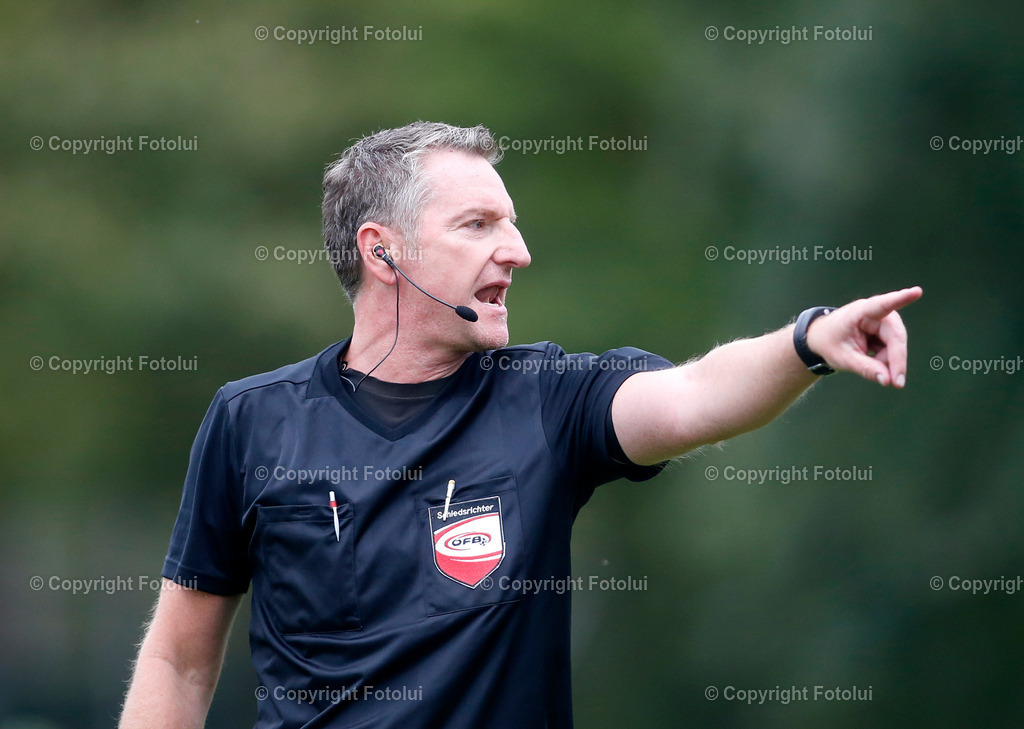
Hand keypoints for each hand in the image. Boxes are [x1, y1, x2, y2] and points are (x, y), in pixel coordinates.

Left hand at [804, 286, 922, 387]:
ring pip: (896, 345)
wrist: (822, 339)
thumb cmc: (829, 343)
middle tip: (896, 383)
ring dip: (886, 360)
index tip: (916, 292)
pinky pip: (893, 349)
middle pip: (896, 336)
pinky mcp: (886, 331)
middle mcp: (876, 313)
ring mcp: (883, 321)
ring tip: (866, 362)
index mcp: (860, 312)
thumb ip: (865, 369)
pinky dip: (885, 359)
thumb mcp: (843, 358)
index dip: (900, 299)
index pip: (882, 305)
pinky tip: (870, 358)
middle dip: (896, 360)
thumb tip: (888, 380)